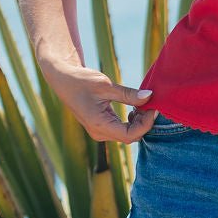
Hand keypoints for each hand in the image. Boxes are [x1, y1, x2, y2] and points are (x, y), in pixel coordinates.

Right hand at [39, 59, 156, 143]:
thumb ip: (129, 94)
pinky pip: (121, 131)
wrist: (64, 80)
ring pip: (127, 135)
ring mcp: (99, 132)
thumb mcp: (107, 85)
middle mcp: (99, 133)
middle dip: (144, 123)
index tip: (153, 108)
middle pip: (130, 137)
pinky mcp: (101, 128)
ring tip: (141, 105)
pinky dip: (131, 122)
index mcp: (99, 124)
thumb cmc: (82, 81)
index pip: (131, 134)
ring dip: (138, 123)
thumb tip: (150, 96)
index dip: (146, 124)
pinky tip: (133, 109)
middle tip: (150, 105)